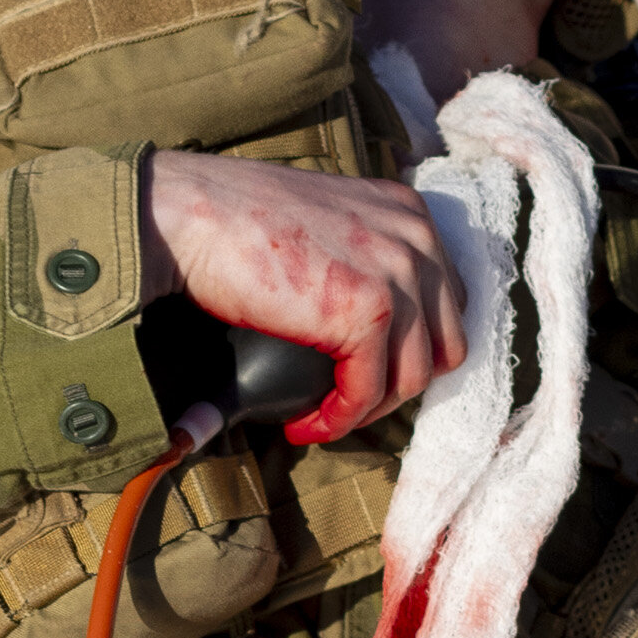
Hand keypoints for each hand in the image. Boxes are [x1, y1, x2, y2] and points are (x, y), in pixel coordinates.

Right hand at [139, 149, 464, 444]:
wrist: (190, 216)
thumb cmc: (237, 220)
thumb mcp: (328, 221)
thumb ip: (365, 253)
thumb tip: (376, 322)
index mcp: (409, 213)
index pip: (447, 301)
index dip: (413, 348)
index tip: (371, 372)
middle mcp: (415, 237)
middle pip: (445, 342)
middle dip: (400, 382)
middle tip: (352, 399)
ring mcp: (397, 273)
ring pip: (414, 375)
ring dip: (369, 408)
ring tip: (324, 415)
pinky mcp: (367, 311)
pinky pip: (368, 391)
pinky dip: (339, 418)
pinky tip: (306, 424)